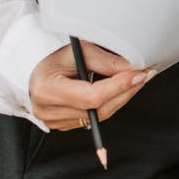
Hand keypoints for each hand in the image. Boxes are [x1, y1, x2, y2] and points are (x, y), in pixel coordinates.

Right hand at [29, 41, 155, 130]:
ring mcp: (56, 122)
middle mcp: (49, 111)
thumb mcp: (75, 52)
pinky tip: (122, 90)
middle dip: (127, 90)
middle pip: (100, 108)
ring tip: (137, 80)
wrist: (33, 73)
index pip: (92, 96)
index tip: (139, 73)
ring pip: (101, 115)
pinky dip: (112, 103)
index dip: (119, 86)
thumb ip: (103, 61)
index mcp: (47, 90)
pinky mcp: (65, 125)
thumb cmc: (52, 60)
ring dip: (123, 97)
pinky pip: (96, 117)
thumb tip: (130, 68)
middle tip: (145, 74)